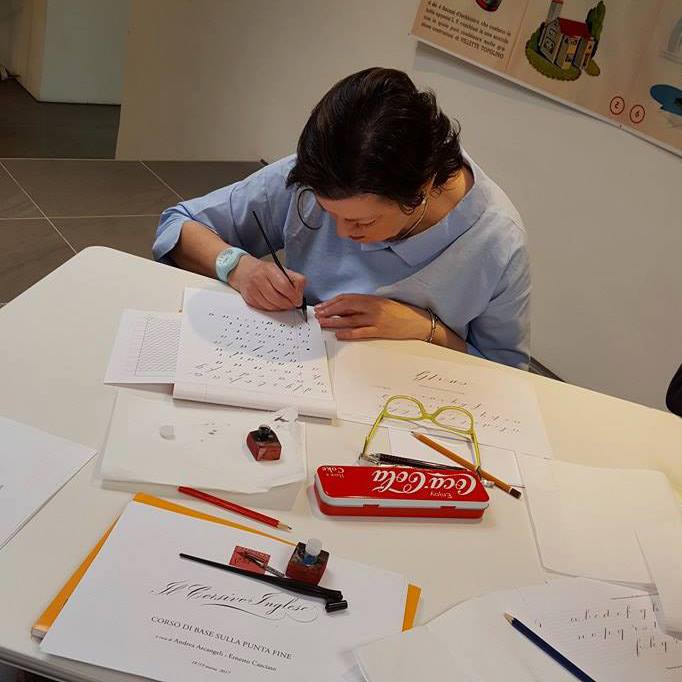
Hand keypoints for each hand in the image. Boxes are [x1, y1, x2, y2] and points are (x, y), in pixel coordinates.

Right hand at [228, 255, 305, 310]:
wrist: (244, 270)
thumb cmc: (264, 271)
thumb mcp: (280, 269)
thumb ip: (293, 279)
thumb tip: (300, 293)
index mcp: (269, 269)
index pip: (285, 286)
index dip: (294, 296)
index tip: (298, 300)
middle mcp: (259, 278)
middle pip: (278, 299)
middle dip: (288, 304)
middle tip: (293, 304)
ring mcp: (252, 289)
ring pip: (271, 306)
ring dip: (281, 308)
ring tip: (284, 304)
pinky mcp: (249, 298)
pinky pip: (264, 308)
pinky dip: (272, 309)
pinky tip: (275, 304)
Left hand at [314, 294, 430, 340]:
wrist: (418, 322)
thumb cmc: (400, 313)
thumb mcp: (382, 303)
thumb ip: (365, 305)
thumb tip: (344, 310)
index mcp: (372, 299)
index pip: (347, 298)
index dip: (332, 302)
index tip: (322, 306)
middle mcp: (373, 307)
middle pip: (346, 308)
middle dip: (329, 311)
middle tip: (318, 314)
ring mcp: (376, 320)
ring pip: (350, 320)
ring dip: (334, 322)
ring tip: (323, 323)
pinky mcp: (380, 331)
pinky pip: (361, 332)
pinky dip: (349, 333)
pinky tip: (339, 334)